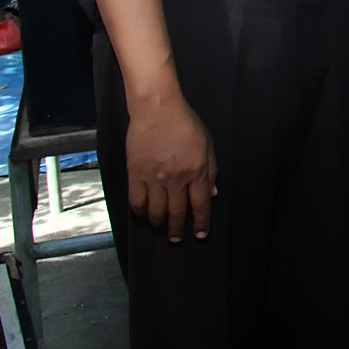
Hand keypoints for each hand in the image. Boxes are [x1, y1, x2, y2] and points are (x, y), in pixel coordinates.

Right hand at [125, 96, 215, 242]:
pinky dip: (140, 212)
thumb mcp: (207, 144)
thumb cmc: (184, 123)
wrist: (157, 110)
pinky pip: (137, 201)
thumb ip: (210, 170)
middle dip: (178, 229)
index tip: (200, 234)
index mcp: (197, 171)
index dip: (200, 222)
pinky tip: (143, 215)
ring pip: (156, 211)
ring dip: (159, 224)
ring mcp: (155, 178)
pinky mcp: (136, 174)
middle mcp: (177, 179)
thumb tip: (212, 194)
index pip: (200, 204)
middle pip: (177, 212)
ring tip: (161, 228)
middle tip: (177, 238)